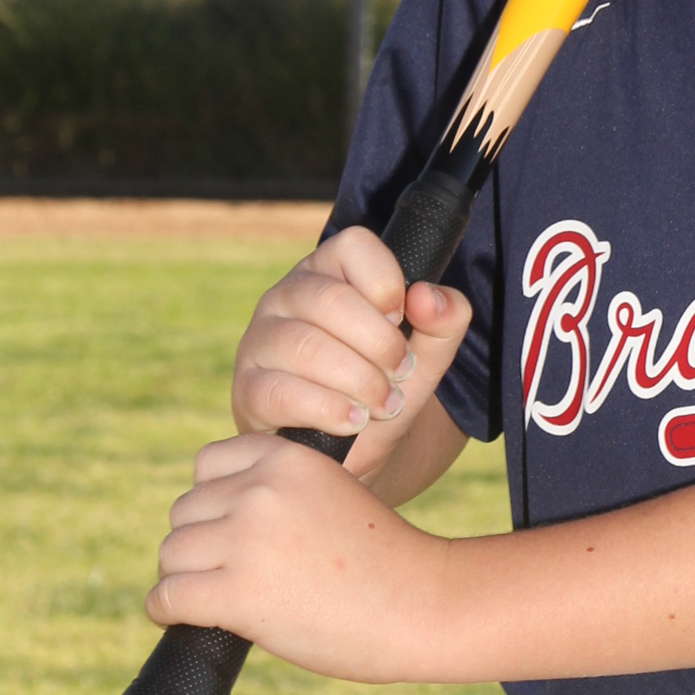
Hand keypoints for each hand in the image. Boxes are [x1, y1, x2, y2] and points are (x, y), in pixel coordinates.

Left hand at [146, 431, 452, 680]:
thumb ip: (277, 492)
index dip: (213, 502)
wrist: (422, 605)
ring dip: (185, 579)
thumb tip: (205, 519)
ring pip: (171, 554)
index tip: (231, 532)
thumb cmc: (381, 560)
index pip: (207, 464)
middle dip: (200, 545)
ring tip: (216, 599)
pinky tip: (192, 620)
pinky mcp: (238, 592)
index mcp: (287, 458)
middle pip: (184, 512)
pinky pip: (167, 597)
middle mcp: (261, 489)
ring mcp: (247, 539)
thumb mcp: (331, 495)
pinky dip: (167, 612)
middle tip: (231, 574)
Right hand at [232, 226, 471, 485]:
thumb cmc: (384, 386)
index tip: (402, 321)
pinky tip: (353, 420)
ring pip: (306, 347)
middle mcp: (287, 295)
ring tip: (384, 404)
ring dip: (359, 381)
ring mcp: (260, 340)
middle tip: (400, 374)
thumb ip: (445, 321)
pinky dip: (327, 409)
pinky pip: (280, 392)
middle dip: (380, 344)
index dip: (387, 284)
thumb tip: (428, 296)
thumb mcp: (427, 354)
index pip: (354, 246)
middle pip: (331, 300)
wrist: (354, 449)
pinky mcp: (248, 389)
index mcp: (329, 271)